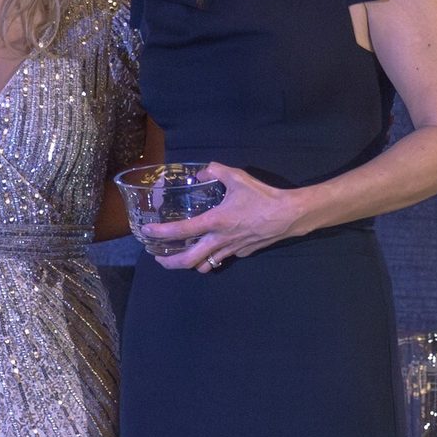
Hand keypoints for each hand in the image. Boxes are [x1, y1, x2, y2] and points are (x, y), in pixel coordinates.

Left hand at [143, 162, 306, 271]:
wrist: (289, 215)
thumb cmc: (263, 196)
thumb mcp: (238, 178)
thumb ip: (216, 171)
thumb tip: (201, 171)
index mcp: (215, 221)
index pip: (181, 231)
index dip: (161, 233)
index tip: (147, 232)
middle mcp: (219, 239)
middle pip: (188, 260)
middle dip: (169, 262)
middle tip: (158, 258)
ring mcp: (230, 249)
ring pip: (205, 265)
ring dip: (190, 264)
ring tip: (181, 257)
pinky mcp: (242, 253)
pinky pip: (222, 258)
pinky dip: (212, 257)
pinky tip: (210, 248)